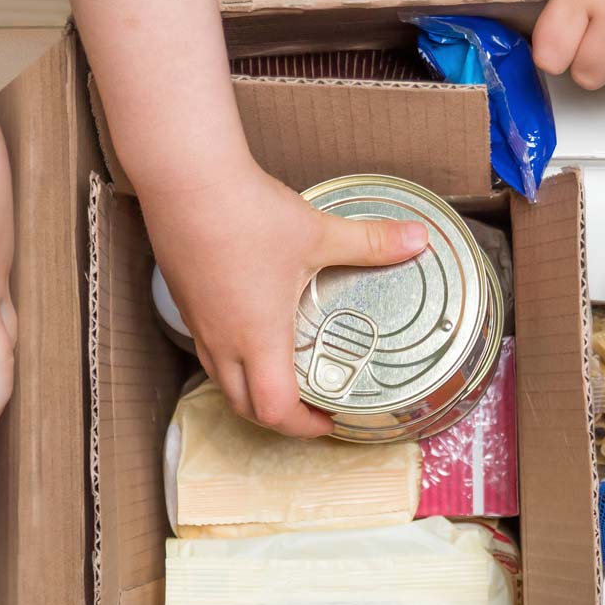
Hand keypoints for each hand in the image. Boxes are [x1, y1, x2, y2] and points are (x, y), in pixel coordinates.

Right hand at [143, 162, 427, 437]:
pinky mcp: (187, 303)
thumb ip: (370, 242)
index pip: (275, 410)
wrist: (184, 178)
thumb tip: (419, 239)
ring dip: (253, 391)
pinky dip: (234, 360)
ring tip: (286, 375)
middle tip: (312, 406)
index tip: (330, 418)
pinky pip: (208, 351)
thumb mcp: (317, 231)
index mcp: (258, 337)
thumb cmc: (247, 213)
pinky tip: (254, 331)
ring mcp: (199, 324)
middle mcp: (223, 341)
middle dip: (279, 418)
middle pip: (245, 407)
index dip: (304, 426)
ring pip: (221, 382)